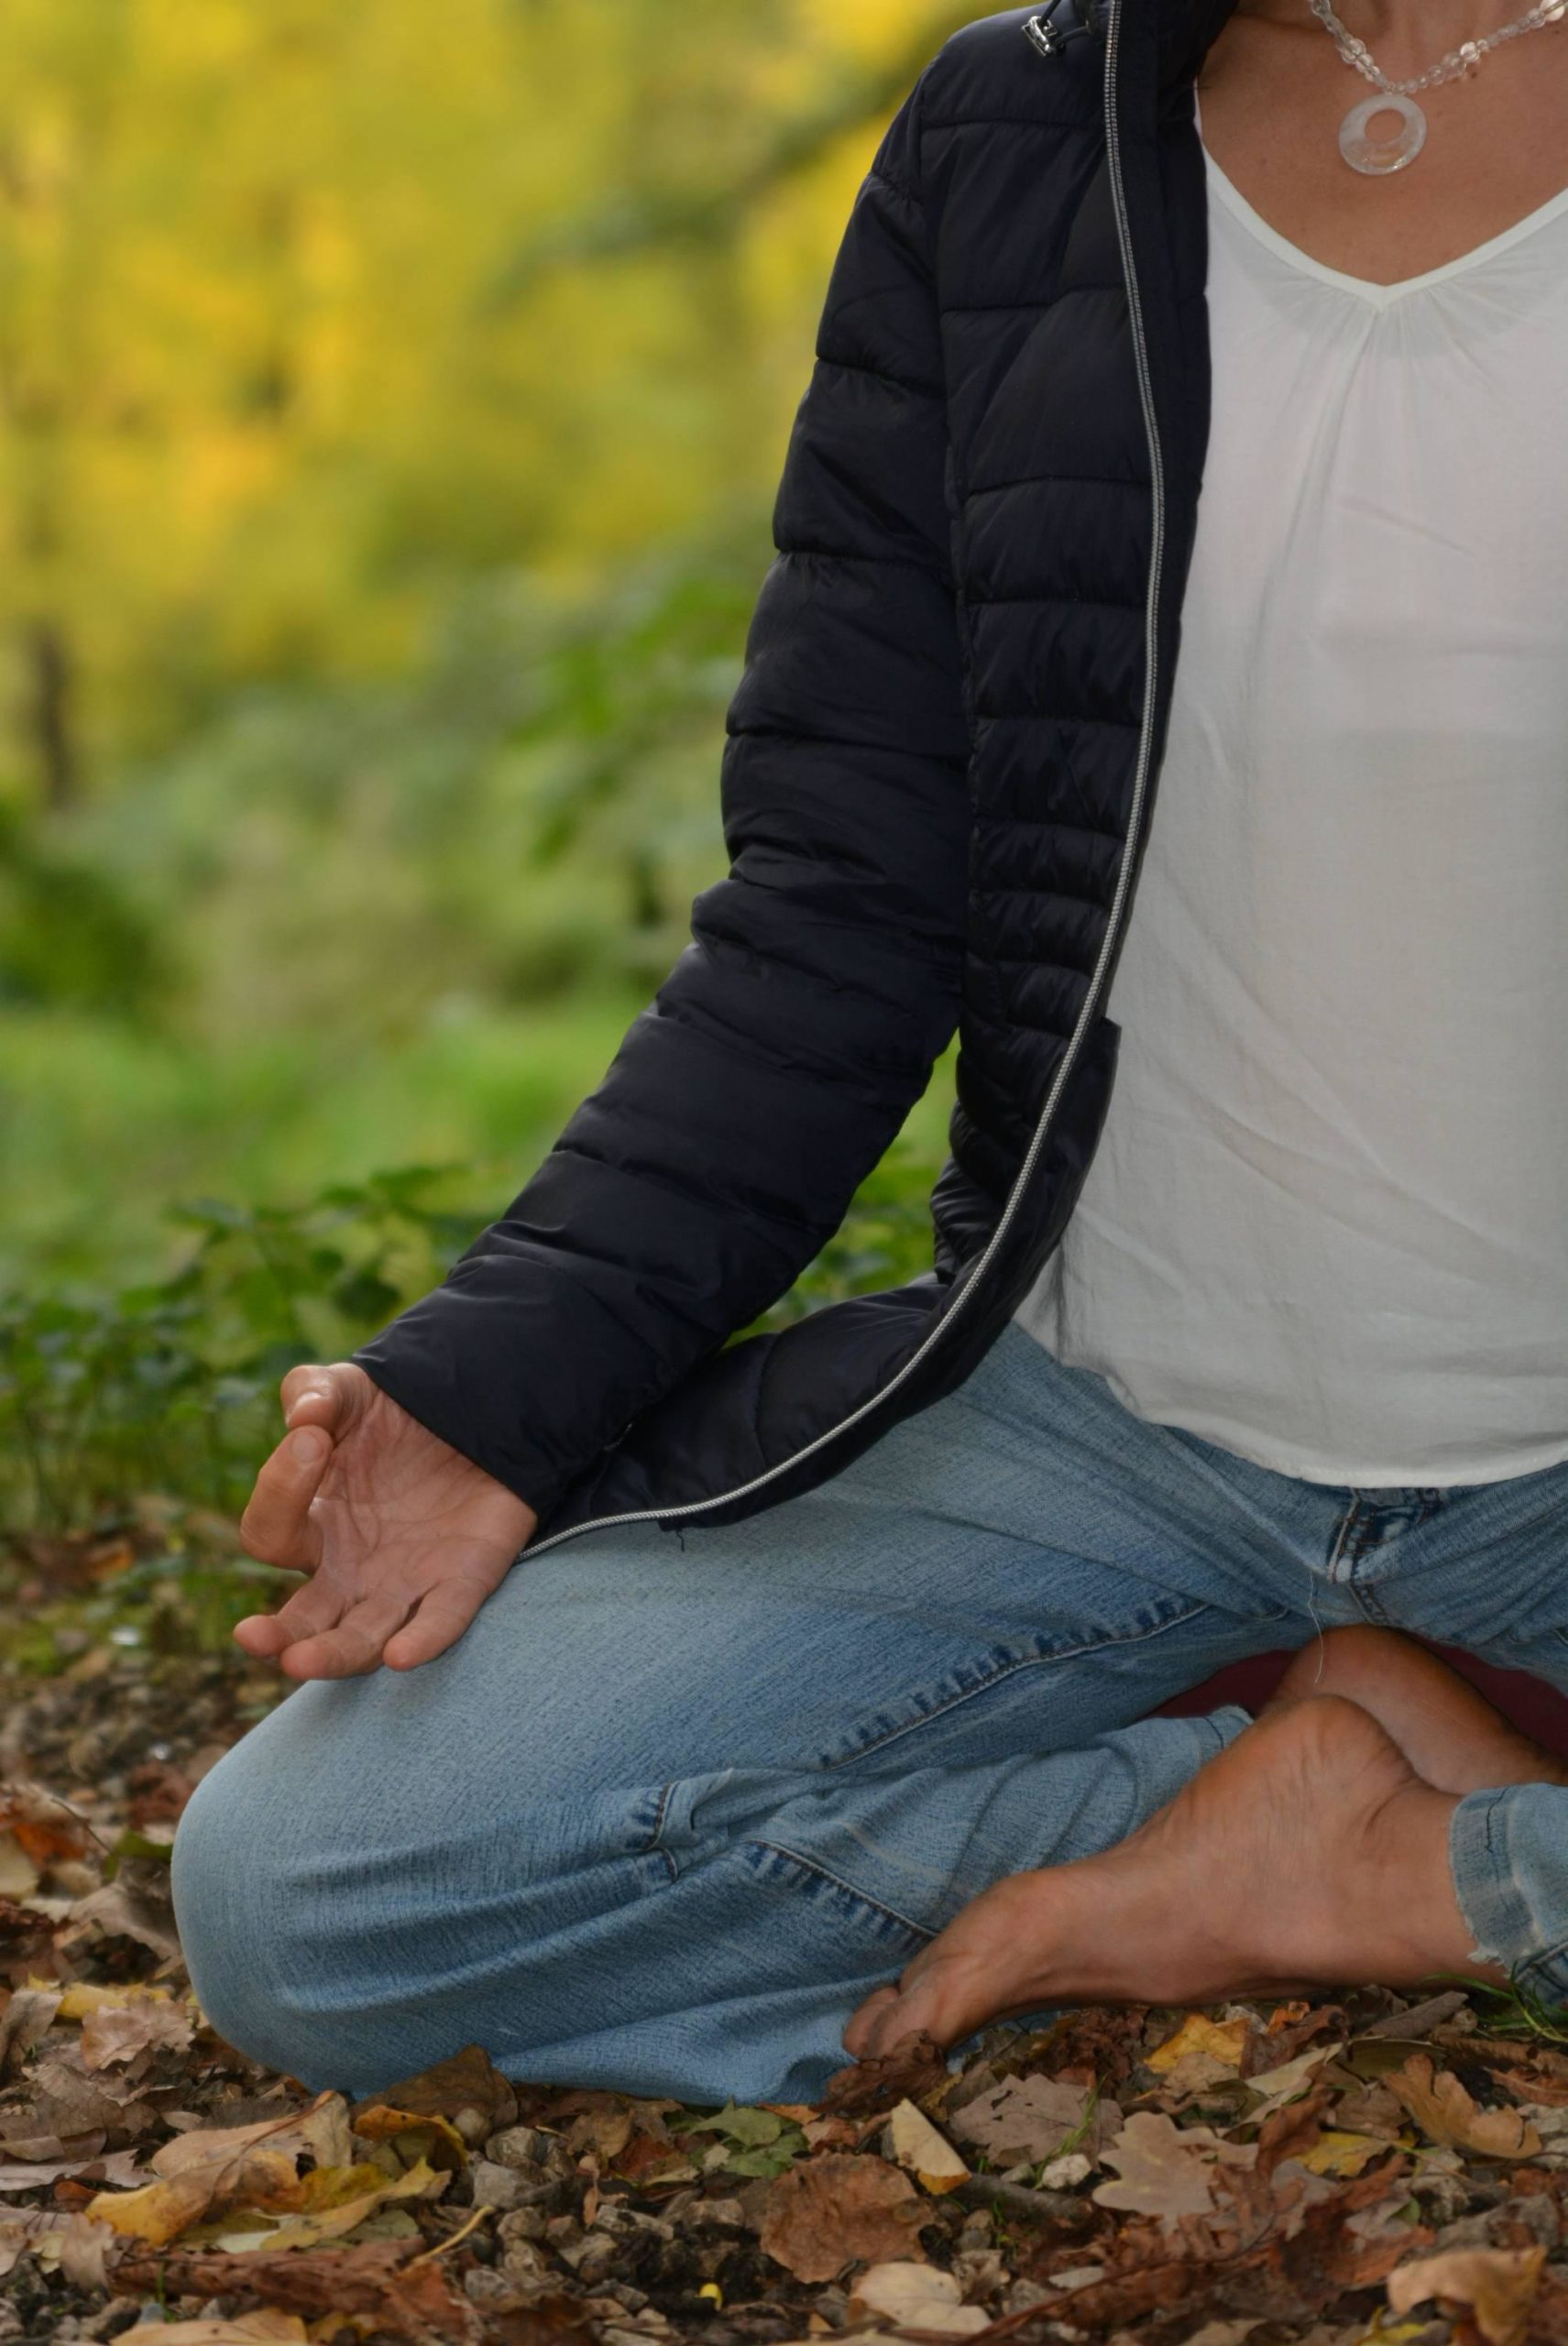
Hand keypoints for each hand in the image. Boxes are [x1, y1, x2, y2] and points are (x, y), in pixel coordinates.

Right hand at [232, 1362, 536, 1680]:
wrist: (476, 1415)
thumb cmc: (393, 1413)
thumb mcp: (348, 1392)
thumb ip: (313, 1393)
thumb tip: (304, 1417)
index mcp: (313, 1525)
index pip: (271, 1533)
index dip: (281, 1490)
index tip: (313, 1440)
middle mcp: (349, 1569)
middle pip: (304, 1622)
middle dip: (277, 1635)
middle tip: (250, 1636)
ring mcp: (404, 1584)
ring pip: (362, 1640)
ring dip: (334, 1656)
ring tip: (301, 1662)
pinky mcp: (461, 1583)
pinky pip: (441, 1622)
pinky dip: (423, 1641)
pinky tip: (402, 1655)